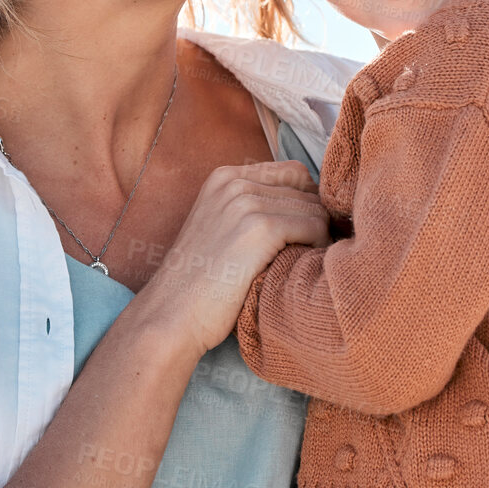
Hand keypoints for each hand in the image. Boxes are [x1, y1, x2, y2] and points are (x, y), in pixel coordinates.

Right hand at [141, 160, 328, 355]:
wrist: (171, 315)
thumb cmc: (200, 283)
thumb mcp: (220, 227)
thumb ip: (253, 208)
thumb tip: (312, 205)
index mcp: (224, 177)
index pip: (293, 172)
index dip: (307, 201)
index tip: (303, 231)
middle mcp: (234, 182)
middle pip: (306, 189)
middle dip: (314, 218)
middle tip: (307, 251)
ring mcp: (245, 203)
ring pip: (314, 208)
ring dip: (317, 236)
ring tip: (302, 263)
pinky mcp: (259, 229)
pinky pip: (314, 227)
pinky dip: (316, 248)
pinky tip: (299, 269)